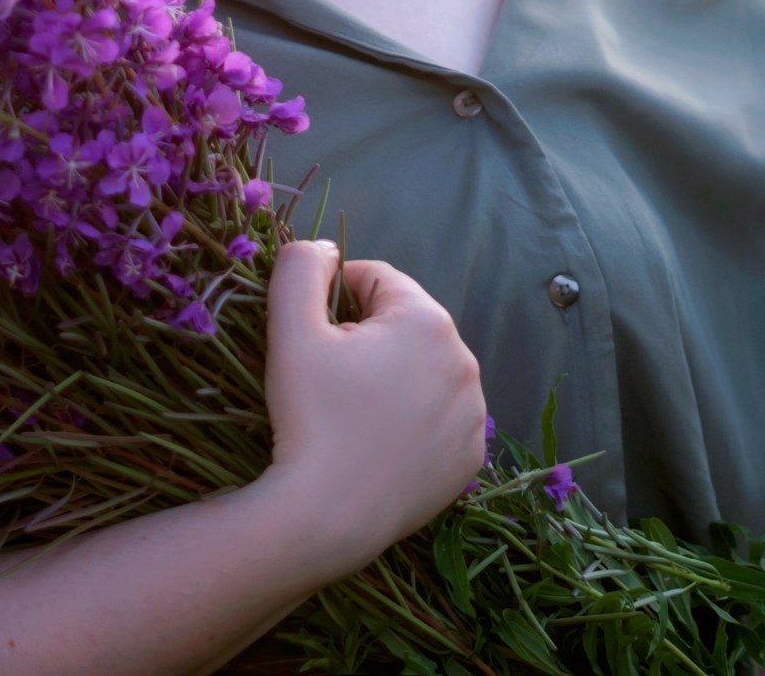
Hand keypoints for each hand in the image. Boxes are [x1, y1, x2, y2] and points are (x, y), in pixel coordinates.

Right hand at [256, 239, 486, 579]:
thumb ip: (300, 267)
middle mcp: (466, 360)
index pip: (377, 282)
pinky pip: (440, 421)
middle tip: (329, 381)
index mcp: (428, 320)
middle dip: (368, 341)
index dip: (335, 299)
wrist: (325, 515)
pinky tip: (379, 444)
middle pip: (405, 328)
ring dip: (394, 379)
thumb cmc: (307, 416)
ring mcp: (474, 414)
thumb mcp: (290, 328)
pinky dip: (414, 423)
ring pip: (425, 373)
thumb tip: (326, 249)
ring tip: (353, 415)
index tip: (312, 336)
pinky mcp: (469, 458)